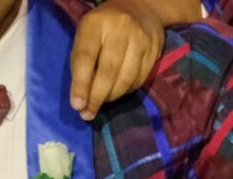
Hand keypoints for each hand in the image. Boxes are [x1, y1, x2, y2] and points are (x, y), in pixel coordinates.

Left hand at [67, 0, 170, 119]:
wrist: (140, 7)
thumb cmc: (104, 26)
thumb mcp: (86, 34)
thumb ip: (81, 62)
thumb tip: (81, 98)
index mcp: (95, 23)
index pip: (86, 57)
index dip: (81, 84)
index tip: (77, 105)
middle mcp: (120, 29)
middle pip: (108, 71)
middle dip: (97, 97)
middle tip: (88, 113)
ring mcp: (140, 39)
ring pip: (126, 78)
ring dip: (112, 97)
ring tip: (102, 103)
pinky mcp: (154, 50)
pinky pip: (139, 78)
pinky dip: (126, 90)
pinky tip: (118, 92)